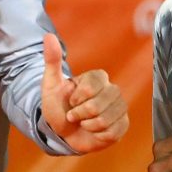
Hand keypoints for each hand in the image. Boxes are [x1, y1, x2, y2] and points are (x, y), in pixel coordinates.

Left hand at [40, 33, 128, 152]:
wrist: (62, 131)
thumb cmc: (58, 106)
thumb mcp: (51, 84)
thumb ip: (52, 60)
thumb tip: (48, 36)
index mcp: (98, 78)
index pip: (91, 87)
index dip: (76, 98)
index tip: (70, 100)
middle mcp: (112, 90)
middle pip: (97, 105)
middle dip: (80, 114)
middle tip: (74, 114)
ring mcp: (119, 108)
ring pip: (105, 120)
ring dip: (87, 125)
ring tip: (83, 122)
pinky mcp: (123, 125)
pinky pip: (112, 132)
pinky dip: (97, 135)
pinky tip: (92, 131)